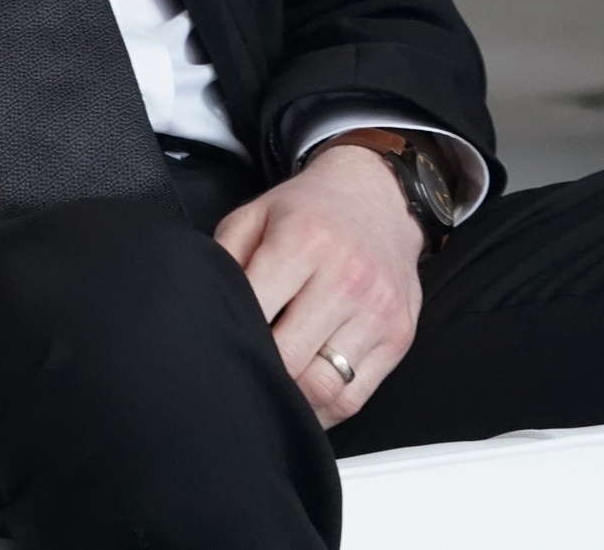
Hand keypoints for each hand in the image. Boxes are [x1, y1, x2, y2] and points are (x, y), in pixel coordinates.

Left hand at [214, 145, 423, 426]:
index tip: (221, 344)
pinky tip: (305, 392)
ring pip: (324, 388)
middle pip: (290, 359)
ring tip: (274, 384)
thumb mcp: (254, 215)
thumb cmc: (309, 210)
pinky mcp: (399, 336)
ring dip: (292, 398)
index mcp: (303, 243)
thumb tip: (204, 310)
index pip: (257, 313)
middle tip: (243, 370)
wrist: (377, 195)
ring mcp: (377, 311)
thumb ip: (223, 258)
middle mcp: (346, 278)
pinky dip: (324, 407)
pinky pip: (354, 397)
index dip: (232, 336)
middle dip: (261, 371)